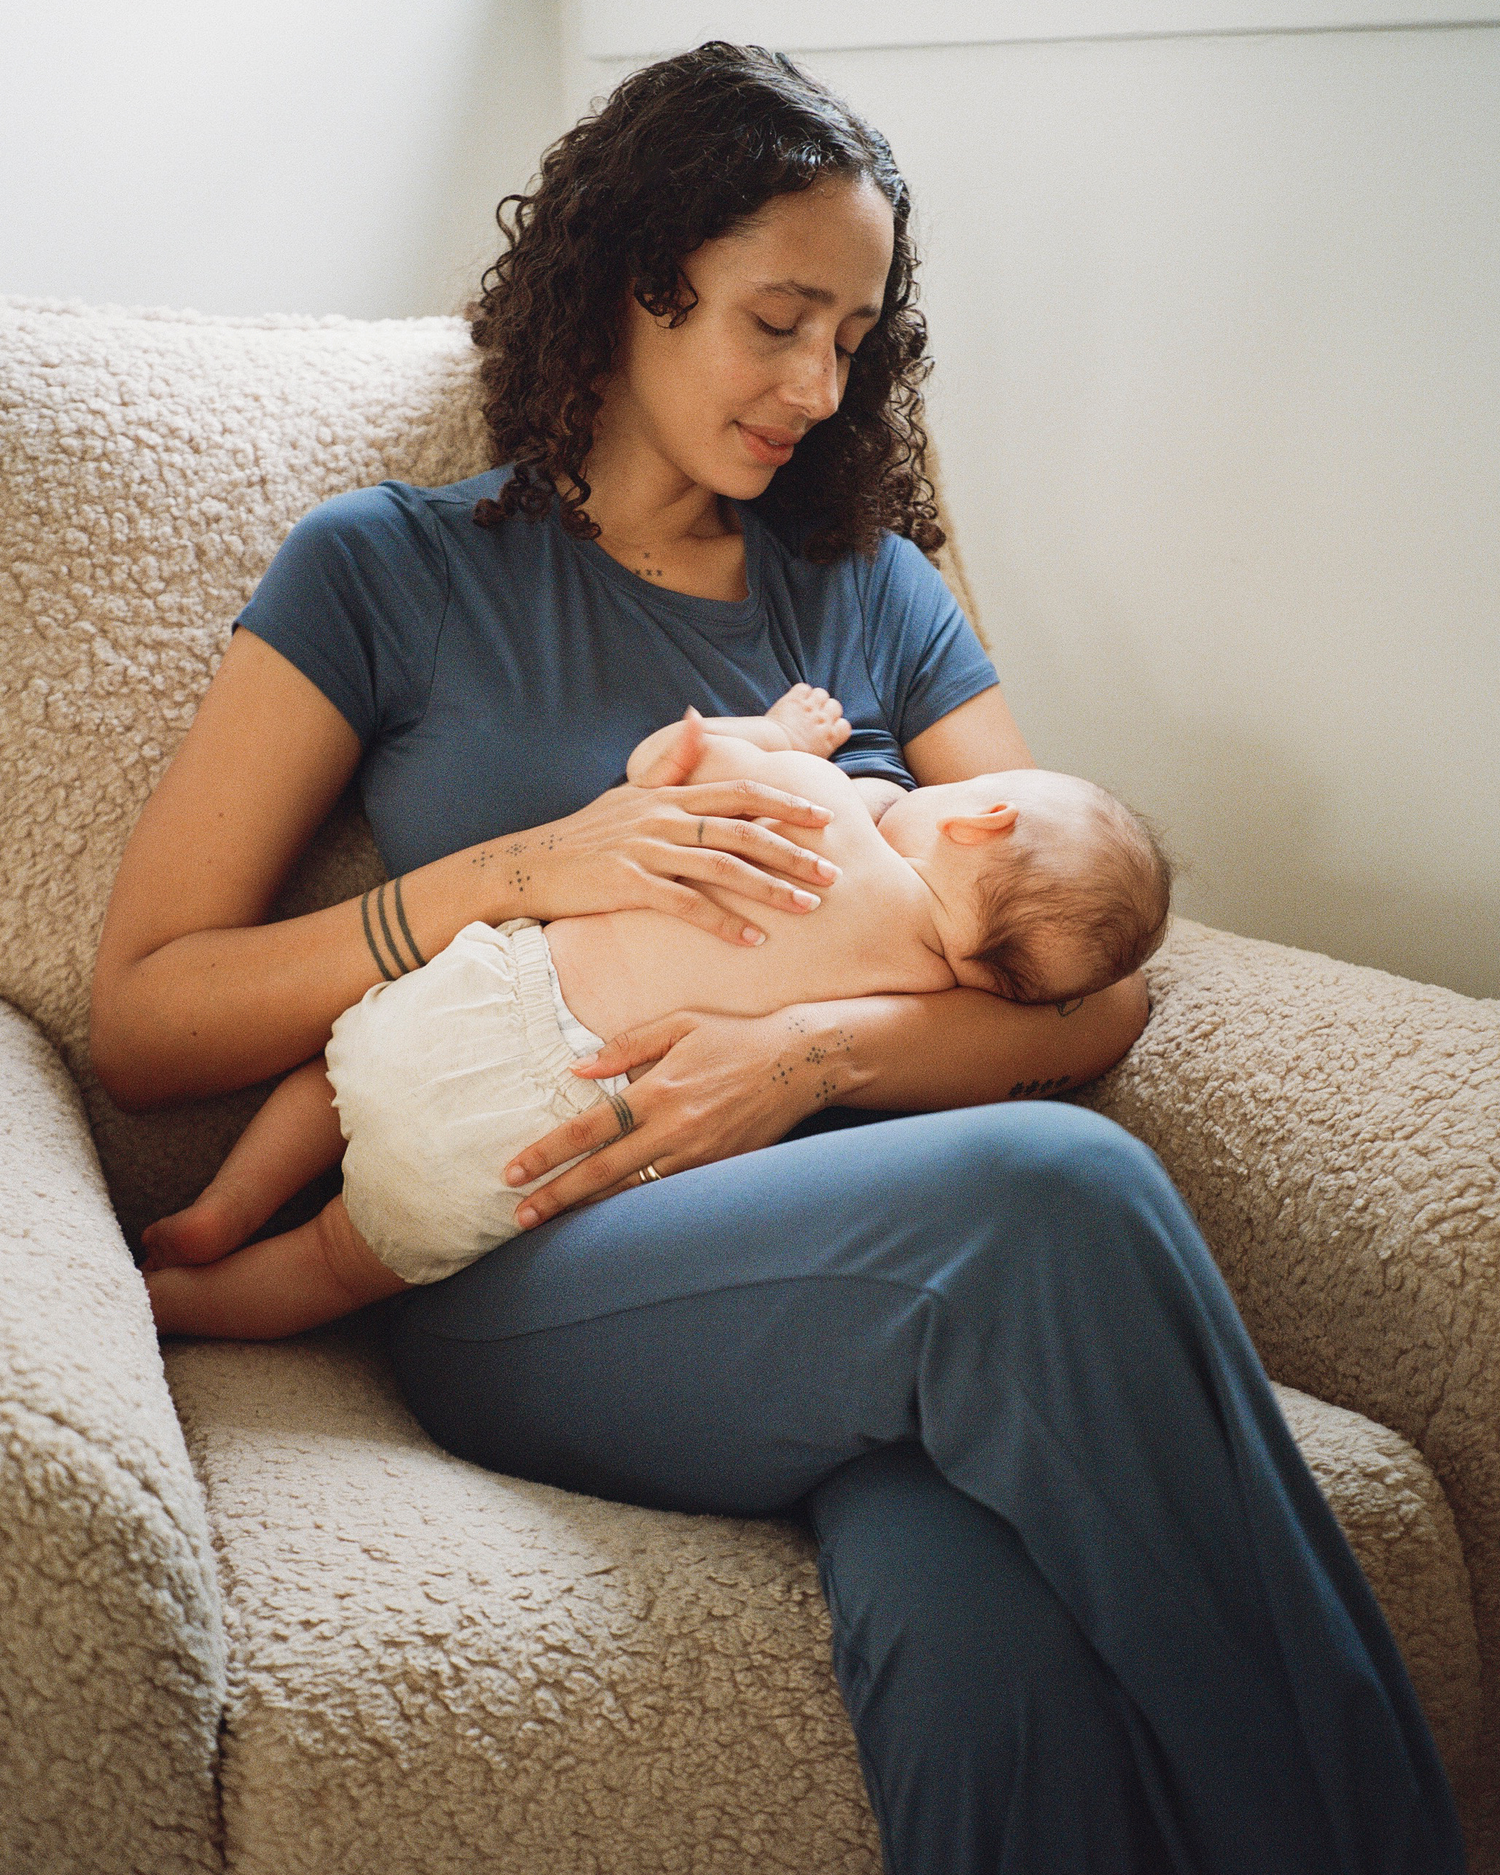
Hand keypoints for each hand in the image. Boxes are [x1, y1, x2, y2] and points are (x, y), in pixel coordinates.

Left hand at [501, 1008, 854, 1226]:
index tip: (514, 1170)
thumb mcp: (679, 1024)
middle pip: (602, 1172)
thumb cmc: (733, 1037)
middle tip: (519, 1216)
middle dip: (556, 1196)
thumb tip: (576, 1069)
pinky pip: (665, 1195)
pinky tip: (604, 1221)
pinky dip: (631, 1209)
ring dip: (587, 1211)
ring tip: (549, 1226)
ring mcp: (697, 1156)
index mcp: (658, 1090)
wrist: (800, 1064)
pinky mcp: (717, 1171)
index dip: (548, 1152)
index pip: (589, 1128)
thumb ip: (625, 1046)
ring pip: (631, 1192)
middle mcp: (674, 1129)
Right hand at [515, 779, 839, 945]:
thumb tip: (696, 718)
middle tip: (834, 872)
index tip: (825, 818)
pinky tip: (753, 940)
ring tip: (809, 907)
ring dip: (771, 888)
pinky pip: (686, 905)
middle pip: (743, 831)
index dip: (787, 803)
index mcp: (671, 795)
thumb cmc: (588, 833)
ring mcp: (647, 850)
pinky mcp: (629, 883)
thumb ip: (671, 761)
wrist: (531, 862)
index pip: (742, 792)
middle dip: (794, 852)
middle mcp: (664, 817)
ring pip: (723, 868)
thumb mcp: (630, 792)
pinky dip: (723, 922)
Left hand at [766, 683, 851, 756]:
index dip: (836, 725)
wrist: (769, 748)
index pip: (844, 726)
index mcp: (830, 738)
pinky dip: (800, 692)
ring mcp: (809, 708)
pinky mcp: (794, 699)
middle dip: (826, 709)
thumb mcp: (813, 764)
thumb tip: (826, 762)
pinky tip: (794, 700)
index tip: (827, 728)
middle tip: (814, 716)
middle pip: (835, 706)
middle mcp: (823, 721)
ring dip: (814, 698)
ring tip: (804, 706)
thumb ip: (823, 756)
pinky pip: (804, 688)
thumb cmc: (789, 760)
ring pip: (821, 693)